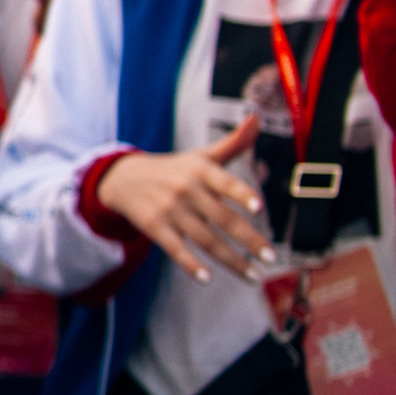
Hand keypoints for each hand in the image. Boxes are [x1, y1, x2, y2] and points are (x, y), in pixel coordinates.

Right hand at [92, 115, 271, 283]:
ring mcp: (169, 210)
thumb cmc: (175, 169)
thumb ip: (233, 143)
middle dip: (249, 240)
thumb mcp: (201, 155)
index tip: (259, 208)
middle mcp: (186, 190)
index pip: (225, 182)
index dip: (242, 195)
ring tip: (253, 275)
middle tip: (271, 257)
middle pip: (222, 219)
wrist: (124, 178)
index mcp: (201, 171)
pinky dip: (191, 265)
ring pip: (205, 240)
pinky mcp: (155, 227)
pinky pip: (176, 249)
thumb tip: (257, 116)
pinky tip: (206, 278)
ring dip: (231, 260)